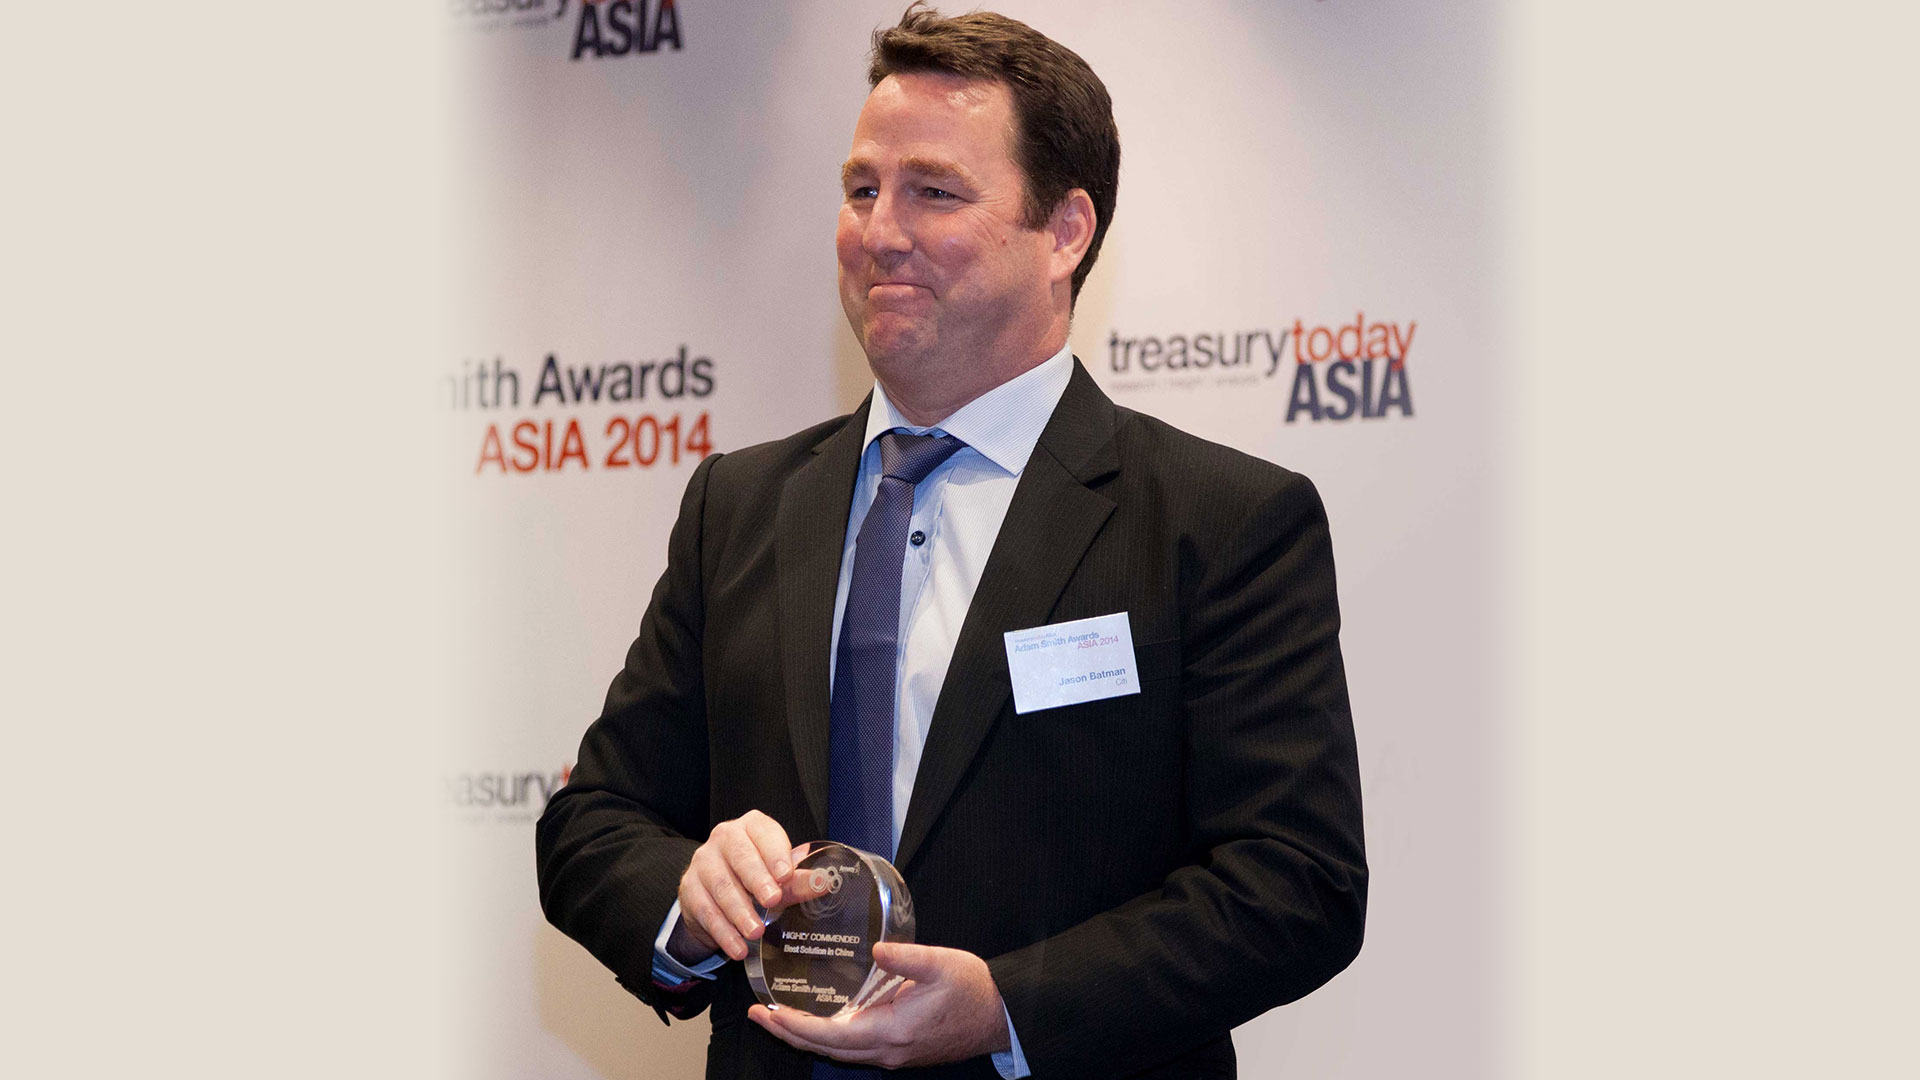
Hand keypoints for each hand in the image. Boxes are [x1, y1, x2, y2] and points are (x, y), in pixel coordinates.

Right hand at [674, 810, 819, 962]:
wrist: (714, 894)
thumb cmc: (753, 878)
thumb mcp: (779, 878)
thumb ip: (797, 881)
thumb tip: (823, 882)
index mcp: (751, 828)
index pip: (763, 833)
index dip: (775, 853)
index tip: (786, 875)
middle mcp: (724, 839)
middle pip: (739, 856)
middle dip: (757, 880)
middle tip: (773, 900)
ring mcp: (703, 862)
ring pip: (721, 885)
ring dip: (740, 912)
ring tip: (757, 931)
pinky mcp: (689, 888)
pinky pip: (706, 911)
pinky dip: (724, 932)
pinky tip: (738, 947)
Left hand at [747, 942, 1010, 1067]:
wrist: (998, 1018)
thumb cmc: (972, 989)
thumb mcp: (942, 964)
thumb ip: (906, 956)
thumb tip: (876, 948)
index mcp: (891, 1029)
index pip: (829, 1035)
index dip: (793, 1025)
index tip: (767, 1012)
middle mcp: (886, 1050)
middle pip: (824, 1049)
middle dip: (787, 1033)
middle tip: (757, 1015)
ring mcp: (891, 1054)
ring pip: (836, 1052)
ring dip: (803, 1037)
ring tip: (777, 1018)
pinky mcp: (897, 1050)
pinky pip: (851, 1049)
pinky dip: (826, 1038)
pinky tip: (817, 1022)